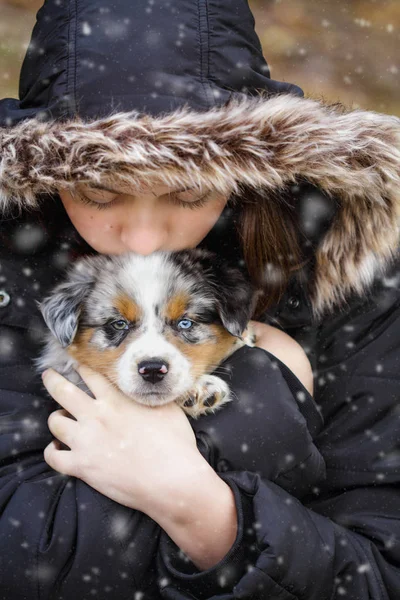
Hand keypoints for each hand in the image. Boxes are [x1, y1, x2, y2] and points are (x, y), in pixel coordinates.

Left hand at [41, 365, 208, 514]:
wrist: (171, 479)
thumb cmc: (175, 443)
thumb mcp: (167, 407)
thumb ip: (150, 395)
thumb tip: (149, 387)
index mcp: (116, 400)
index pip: (90, 376)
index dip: (81, 368)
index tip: (77, 365)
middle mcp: (96, 416)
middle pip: (62, 391)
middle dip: (52, 380)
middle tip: (49, 375)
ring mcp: (86, 441)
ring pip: (55, 422)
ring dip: (56, 418)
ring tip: (60, 418)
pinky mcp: (82, 466)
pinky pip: (53, 457)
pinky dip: (52, 451)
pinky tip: (57, 448)